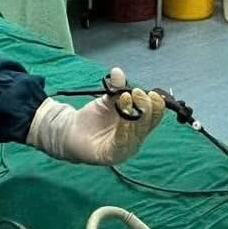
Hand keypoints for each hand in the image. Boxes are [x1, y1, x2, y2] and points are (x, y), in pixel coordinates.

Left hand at [27, 67, 165, 165]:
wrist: (71, 129)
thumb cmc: (94, 116)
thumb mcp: (108, 99)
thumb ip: (116, 88)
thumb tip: (117, 72)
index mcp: (139, 125)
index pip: (154, 116)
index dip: (155, 105)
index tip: (150, 91)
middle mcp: (135, 138)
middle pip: (147, 125)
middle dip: (145, 107)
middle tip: (136, 92)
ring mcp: (124, 149)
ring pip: (136, 134)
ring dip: (134, 116)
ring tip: (126, 99)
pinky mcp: (111, 156)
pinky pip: (121, 145)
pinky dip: (123, 132)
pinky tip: (122, 119)